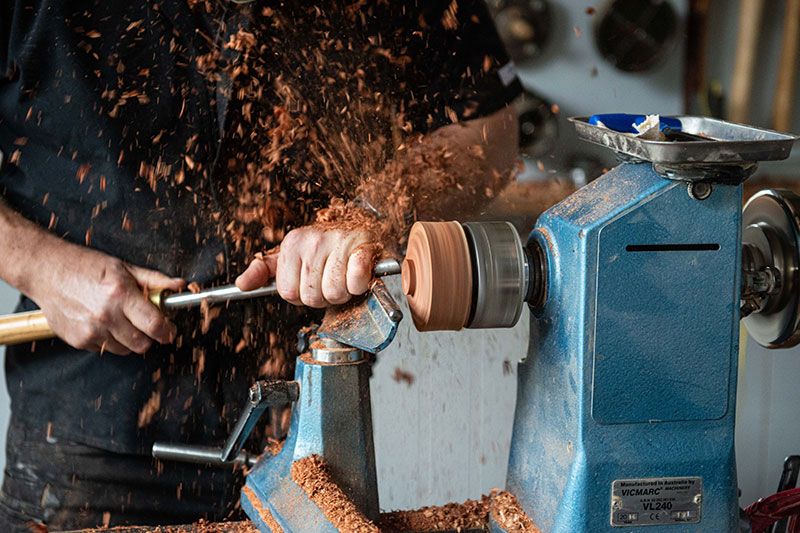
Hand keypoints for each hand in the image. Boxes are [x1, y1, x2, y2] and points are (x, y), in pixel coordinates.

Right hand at [28, 240, 184, 354]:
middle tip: (148, 325)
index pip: (155, 325)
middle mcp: (106, 315)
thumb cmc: (84, 266)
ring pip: (125, 350)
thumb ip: (154, 280)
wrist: (46, 271)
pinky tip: (104, 323)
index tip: (170, 331)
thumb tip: (179, 286)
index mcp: (120, 294)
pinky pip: (105, 349)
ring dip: (130, 340)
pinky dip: (110, 340)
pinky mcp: (78, 340)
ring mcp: (90, 330)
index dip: (168, 331)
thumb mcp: (124, 267)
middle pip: (142, 344)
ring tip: (123, 321)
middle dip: (150, 337)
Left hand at [235, 226, 377, 307]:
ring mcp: (339, 242)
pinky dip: (359, 284)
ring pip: (335, 293)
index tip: (311, 282)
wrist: (360, 227)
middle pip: (312, 297)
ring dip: (343, 292)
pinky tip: (358, 273)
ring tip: (344, 276)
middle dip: (323, 296)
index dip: (301, 295)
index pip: (288, 293)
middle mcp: (313, 240)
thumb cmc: (325, 247)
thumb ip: (264, 270)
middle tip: (330, 279)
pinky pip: (355, 281)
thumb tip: (242, 284)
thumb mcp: (290, 256)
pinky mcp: (362, 247)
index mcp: (292, 243)